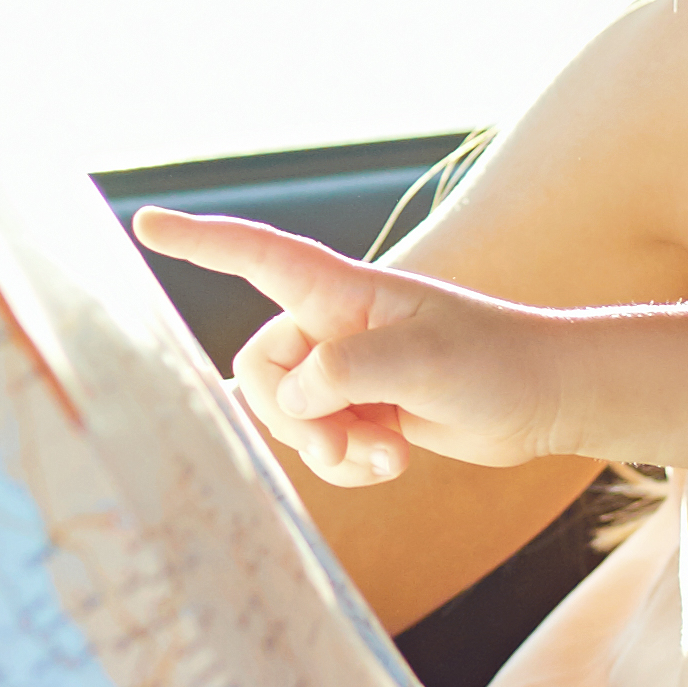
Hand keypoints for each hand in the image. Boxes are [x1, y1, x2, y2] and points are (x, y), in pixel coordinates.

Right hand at [129, 207, 574, 486]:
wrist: (543, 399)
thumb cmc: (495, 363)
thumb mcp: (424, 362)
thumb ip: (345, 371)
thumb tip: (284, 397)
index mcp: (342, 291)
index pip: (256, 256)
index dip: (198, 241)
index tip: (144, 223)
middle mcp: (333, 325)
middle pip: (259, 371)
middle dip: (293, 418)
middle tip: (348, 441)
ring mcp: (345, 370)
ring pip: (286, 417)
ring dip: (329, 447)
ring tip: (389, 453)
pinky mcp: (358, 409)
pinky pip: (317, 445)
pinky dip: (347, 463)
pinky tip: (395, 461)